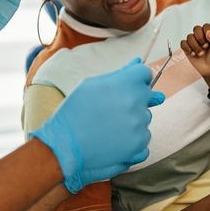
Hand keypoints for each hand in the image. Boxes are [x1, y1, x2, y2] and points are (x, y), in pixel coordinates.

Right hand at [34, 58, 163, 192]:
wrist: (63, 148)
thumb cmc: (73, 113)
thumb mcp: (90, 85)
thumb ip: (119, 73)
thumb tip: (138, 62)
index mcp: (126, 84)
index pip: (144, 74)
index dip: (135, 79)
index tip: (126, 86)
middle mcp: (137, 104)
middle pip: (146, 97)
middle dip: (133, 101)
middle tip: (110, 111)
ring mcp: (140, 128)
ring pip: (144, 120)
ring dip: (132, 122)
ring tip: (108, 128)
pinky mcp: (139, 148)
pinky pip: (144, 141)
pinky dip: (132, 142)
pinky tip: (114, 142)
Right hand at [181, 23, 209, 90]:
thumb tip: (209, 32)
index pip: (206, 26)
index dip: (206, 32)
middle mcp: (201, 35)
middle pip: (196, 29)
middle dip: (200, 39)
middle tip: (205, 47)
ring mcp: (194, 41)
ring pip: (189, 37)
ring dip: (195, 46)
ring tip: (201, 54)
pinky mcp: (187, 48)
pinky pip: (183, 43)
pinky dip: (187, 48)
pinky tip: (193, 54)